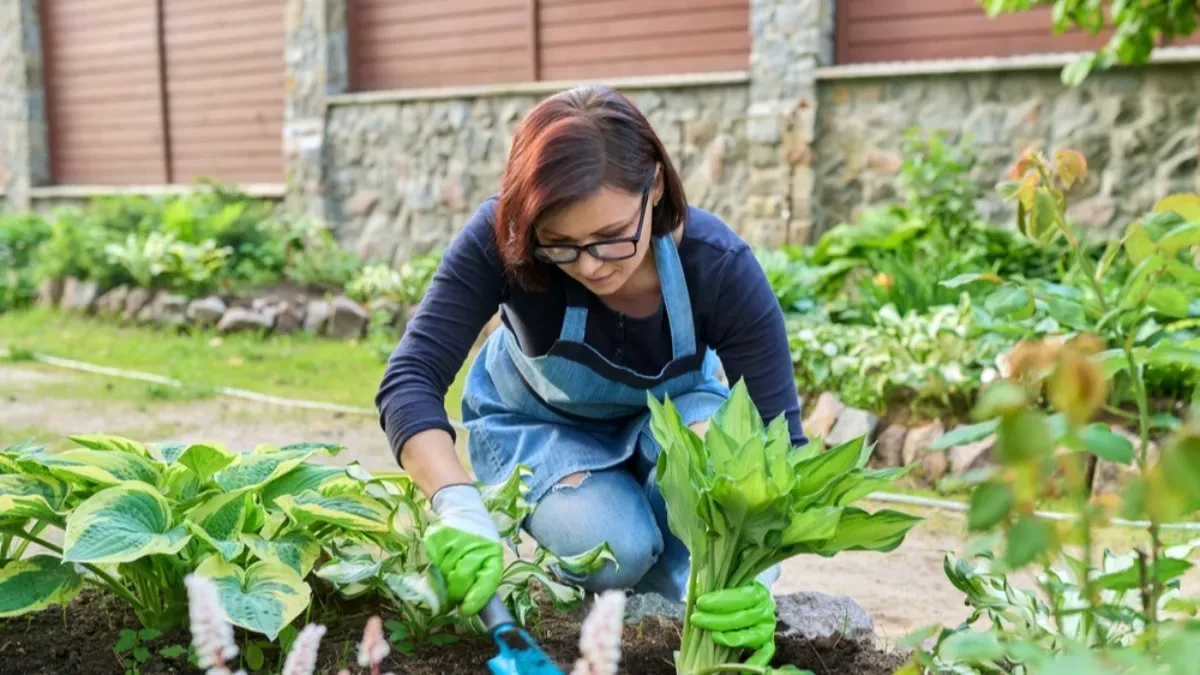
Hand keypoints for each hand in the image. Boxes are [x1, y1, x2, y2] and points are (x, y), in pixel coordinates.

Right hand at [424, 484, 503, 615]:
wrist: (461, 506)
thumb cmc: (478, 537)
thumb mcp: (488, 554)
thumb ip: (482, 576)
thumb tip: (473, 605)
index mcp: (492, 552)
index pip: (487, 580)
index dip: (476, 598)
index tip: (467, 610)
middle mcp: (476, 547)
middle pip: (462, 580)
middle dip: (457, 592)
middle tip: (455, 596)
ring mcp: (455, 542)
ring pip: (446, 574)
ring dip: (446, 579)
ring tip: (450, 572)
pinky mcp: (438, 538)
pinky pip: (436, 562)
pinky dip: (438, 566)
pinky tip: (444, 559)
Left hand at [690, 581, 776, 665]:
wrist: (748, 594)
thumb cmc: (730, 588)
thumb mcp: (720, 580)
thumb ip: (708, 582)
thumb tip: (693, 589)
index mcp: (758, 590)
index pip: (740, 596)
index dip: (720, 600)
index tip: (700, 602)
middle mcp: (766, 609)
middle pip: (742, 618)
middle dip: (717, 620)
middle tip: (696, 619)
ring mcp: (767, 627)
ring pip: (753, 636)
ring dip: (731, 639)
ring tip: (713, 637)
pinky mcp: (767, 642)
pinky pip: (765, 654)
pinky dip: (755, 662)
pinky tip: (739, 667)